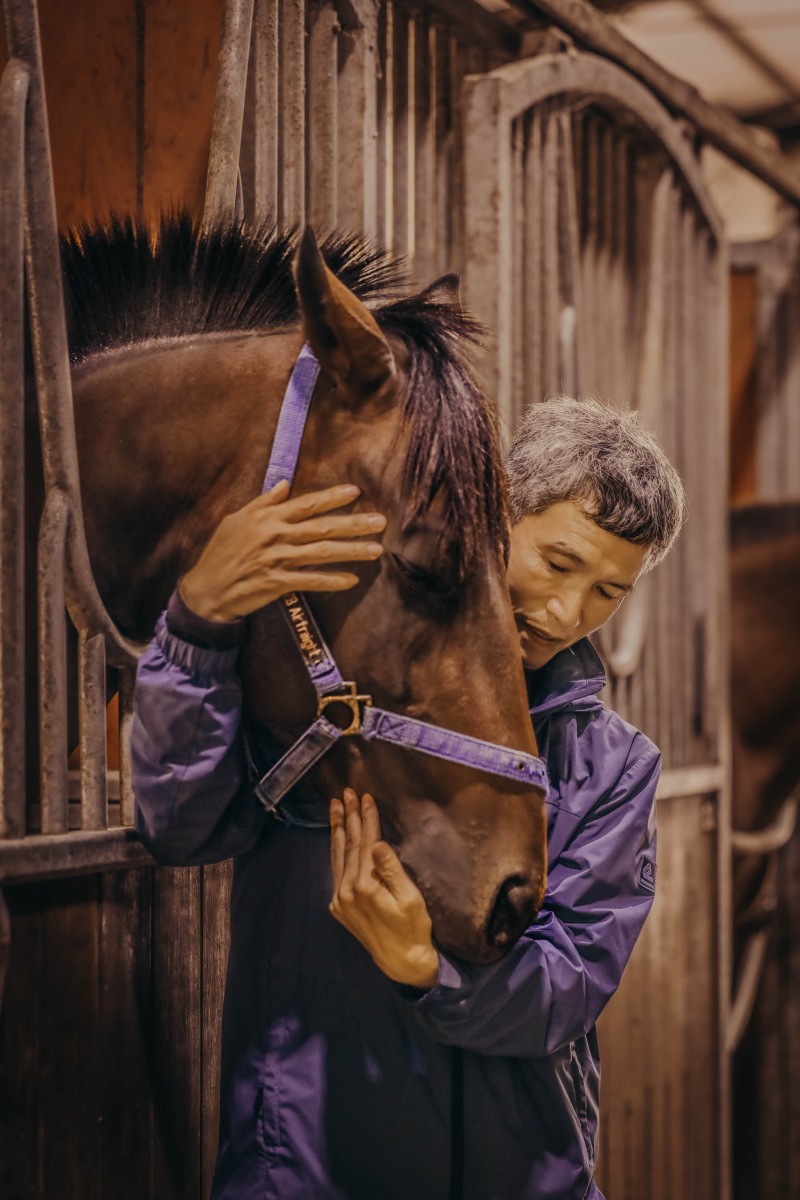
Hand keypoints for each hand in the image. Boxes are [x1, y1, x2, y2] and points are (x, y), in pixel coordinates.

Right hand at [179, 480, 385, 621]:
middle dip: (353, 524)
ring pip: (322, 553)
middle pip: (322, 527)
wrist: (207, 589)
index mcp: (267, 518)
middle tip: (380, 522)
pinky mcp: (277, 583)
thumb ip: (263, 503)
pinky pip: (310, 581)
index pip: (306, 504)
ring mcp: (277, 560)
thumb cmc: (221, 553)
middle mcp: (275, 536)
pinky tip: (352, 579)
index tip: (355, 492)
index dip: (331, 497)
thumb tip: (285, 485)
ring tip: (376, 550)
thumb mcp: (236, 520)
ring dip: (351, 551)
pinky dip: (331, 580)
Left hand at [329, 789, 438, 989]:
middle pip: (348, 845)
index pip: (365, 843)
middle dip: (348, 817)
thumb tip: (377, 843)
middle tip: (347, 792)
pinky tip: (337, 837)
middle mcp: (346, 891)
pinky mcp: (338, 906)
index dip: (366, 819)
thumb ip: (391, 870)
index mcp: (365, 886)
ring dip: (337, 829)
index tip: (366, 797)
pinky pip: (336, 870)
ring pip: (337, 856)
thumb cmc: (413, 927)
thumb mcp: (410, 898)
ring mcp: (339, 899)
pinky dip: (336, 850)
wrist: (401, 961)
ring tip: (335, 806)